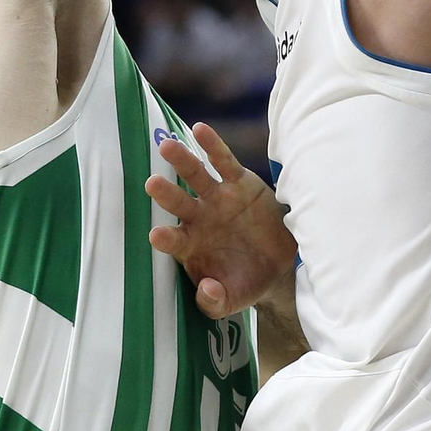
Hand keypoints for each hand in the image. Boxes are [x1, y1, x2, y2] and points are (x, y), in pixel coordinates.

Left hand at [145, 122, 297, 319]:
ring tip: (167, 146)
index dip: (165, 237)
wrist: (280, 263)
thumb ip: (215, 301)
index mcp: (191, 246)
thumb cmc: (247, 281)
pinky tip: (200, 129)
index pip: (172, 240)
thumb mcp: (233, 299)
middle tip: (151, 184)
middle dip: (165, 193)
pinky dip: (212, 146)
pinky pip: (223, 162)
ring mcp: (218, 198)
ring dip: (181, 161)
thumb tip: (206, 289)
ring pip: (196, 176)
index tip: (157, 235)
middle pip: (178, 203)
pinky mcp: (239, 182)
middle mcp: (199, 218)